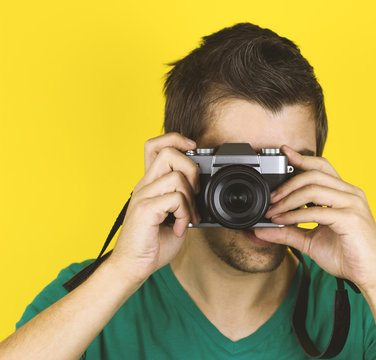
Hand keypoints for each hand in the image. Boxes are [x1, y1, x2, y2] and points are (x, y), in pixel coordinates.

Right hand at [108, 132, 200, 283]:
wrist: (132, 267)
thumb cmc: (152, 244)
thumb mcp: (174, 217)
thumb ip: (183, 201)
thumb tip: (201, 192)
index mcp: (150, 184)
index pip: (155, 146)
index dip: (175, 139)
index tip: (193, 147)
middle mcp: (144, 186)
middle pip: (168, 153)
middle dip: (191, 169)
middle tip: (194, 193)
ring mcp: (143, 196)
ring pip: (176, 177)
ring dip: (190, 200)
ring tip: (187, 218)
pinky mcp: (144, 209)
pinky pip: (174, 199)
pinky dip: (184, 214)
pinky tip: (179, 228)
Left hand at [254, 145, 375, 292]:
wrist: (372, 277)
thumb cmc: (348, 257)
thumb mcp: (311, 241)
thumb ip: (287, 232)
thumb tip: (261, 230)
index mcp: (345, 194)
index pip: (322, 167)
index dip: (302, 158)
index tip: (284, 153)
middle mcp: (351, 194)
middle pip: (315, 173)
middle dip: (288, 183)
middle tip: (271, 197)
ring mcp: (353, 204)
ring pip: (314, 188)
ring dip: (289, 198)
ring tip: (273, 210)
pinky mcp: (351, 218)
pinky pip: (317, 210)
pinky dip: (295, 214)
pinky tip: (283, 220)